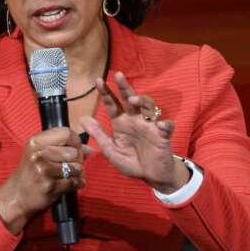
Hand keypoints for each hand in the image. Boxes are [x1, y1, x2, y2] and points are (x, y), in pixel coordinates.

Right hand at [0, 127, 92, 234]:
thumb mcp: (40, 153)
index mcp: (35, 141)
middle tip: (70, 166)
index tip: (74, 148)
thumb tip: (89, 149)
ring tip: (67, 176)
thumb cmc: (31, 172)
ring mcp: (43, 170)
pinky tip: (70, 184)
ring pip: (77, 167)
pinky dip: (77, 184)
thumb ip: (63, 147)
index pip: (67, 133)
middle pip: (74, 151)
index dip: (76, 141)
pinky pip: (75, 182)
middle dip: (77, 160)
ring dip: (77, 173)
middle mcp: (38, 154)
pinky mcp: (50, 186)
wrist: (17, 196)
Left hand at [79, 72, 188, 193]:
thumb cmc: (131, 161)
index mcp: (121, 123)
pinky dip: (165, 124)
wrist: (151, 175)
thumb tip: (82, 118)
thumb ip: (99, 134)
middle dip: (124, 87)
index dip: (106, 93)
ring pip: (149, 107)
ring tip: (133, 100)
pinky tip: (161, 125)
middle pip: (130, 99)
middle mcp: (135, 120)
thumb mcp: (111, 150)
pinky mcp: (163, 136)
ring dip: (142, 101)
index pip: (112, 105)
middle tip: (118, 75)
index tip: (98, 81)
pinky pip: (167, 126)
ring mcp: (150, 126)